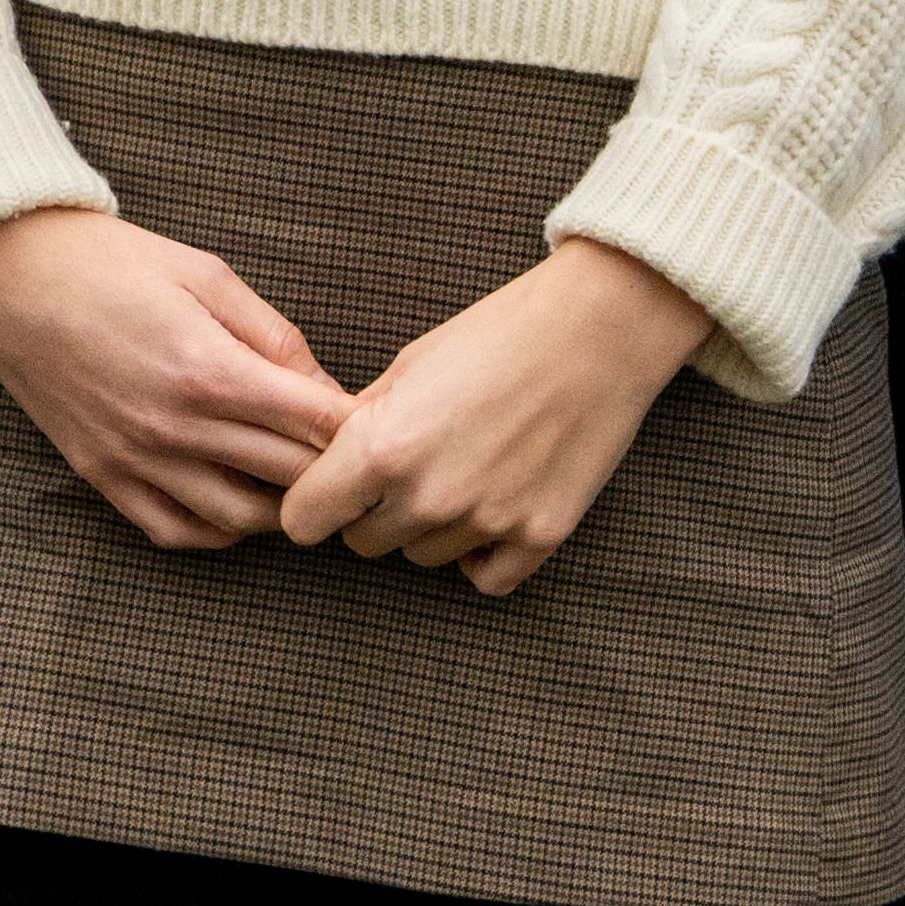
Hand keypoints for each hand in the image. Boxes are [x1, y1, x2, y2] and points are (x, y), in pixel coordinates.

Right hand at [0, 203, 355, 553]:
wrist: (13, 278)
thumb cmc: (114, 264)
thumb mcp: (208, 275)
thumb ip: (275, 337)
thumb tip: (327, 390)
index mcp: (210, 369)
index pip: (316, 423)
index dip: (361, 427)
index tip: (382, 422)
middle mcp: (175, 426)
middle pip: (289, 475)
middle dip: (336, 468)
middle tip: (359, 458)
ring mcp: (137, 459)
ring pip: (241, 518)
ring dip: (284, 506)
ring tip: (304, 481)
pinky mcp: (103, 477)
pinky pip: (176, 532)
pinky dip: (219, 531)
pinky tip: (241, 506)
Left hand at [277, 238, 712, 595]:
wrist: (602, 328)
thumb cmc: (500, 332)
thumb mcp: (410, 365)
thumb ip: (360, 424)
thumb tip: (323, 463)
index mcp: (382, 447)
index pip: (302, 522)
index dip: (314, 502)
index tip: (332, 488)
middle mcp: (428, 496)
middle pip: (364, 542)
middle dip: (375, 509)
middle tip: (414, 463)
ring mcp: (486, 522)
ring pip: (423, 556)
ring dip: (433, 525)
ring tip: (469, 466)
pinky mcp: (538, 537)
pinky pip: (482, 577)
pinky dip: (482, 553)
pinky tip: (495, 506)